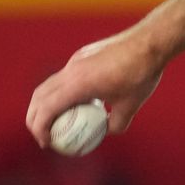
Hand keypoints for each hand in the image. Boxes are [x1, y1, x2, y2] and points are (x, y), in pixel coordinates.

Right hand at [26, 28, 163, 149]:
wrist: (151, 41)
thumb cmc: (142, 74)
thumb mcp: (131, 105)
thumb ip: (116, 123)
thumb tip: (105, 132)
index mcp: (78, 84)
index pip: (46, 109)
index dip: (40, 129)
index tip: (47, 143)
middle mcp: (72, 70)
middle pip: (39, 96)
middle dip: (34, 118)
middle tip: (43, 136)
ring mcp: (76, 59)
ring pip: (49, 84)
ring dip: (45, 104)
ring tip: (55, 121)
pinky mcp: (83, 54)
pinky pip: (65, 76)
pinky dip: (62, 91)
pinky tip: (80, 101)